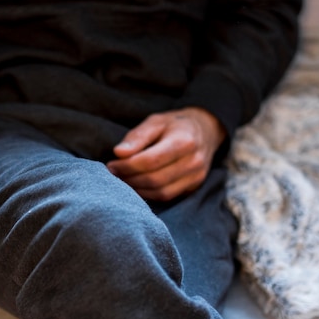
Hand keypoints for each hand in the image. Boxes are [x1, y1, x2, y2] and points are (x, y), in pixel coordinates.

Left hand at [106, 107, 224, 201]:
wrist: (206, 131)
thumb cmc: (175, 125)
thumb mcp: (156, 121)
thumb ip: (137, 136)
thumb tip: (118, 153)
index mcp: (184, 141)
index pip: (150, 160)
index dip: (127, 166)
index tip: (112, 165)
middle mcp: (193, 162)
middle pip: (155, 179)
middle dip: (130, 178)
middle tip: (114, 174)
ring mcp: (196, 177)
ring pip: (160, 192)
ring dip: (137, 189)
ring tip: (123, 180)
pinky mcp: (193, 187)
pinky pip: (167, 196)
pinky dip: (148, 194)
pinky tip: (137, 185)